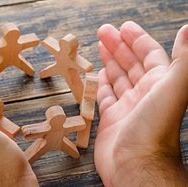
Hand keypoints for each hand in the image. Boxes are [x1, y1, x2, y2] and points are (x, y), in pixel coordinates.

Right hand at [95, 21, 187, 185]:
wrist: (135, 165)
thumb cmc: (154, 129)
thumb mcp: (172, 88)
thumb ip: (183, 59)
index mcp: (159, 84)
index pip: (149, 55)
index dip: (137, 39)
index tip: (124, 27)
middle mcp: (144, 94)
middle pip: (131, 63)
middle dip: (118, 46)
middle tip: (104, 31)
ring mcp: (127, 107)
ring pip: (118, 78)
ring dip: (109, 61)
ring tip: (100, 46)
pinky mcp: (111, 119)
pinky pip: (106, 96)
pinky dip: (102, 84)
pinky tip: (99, 74)